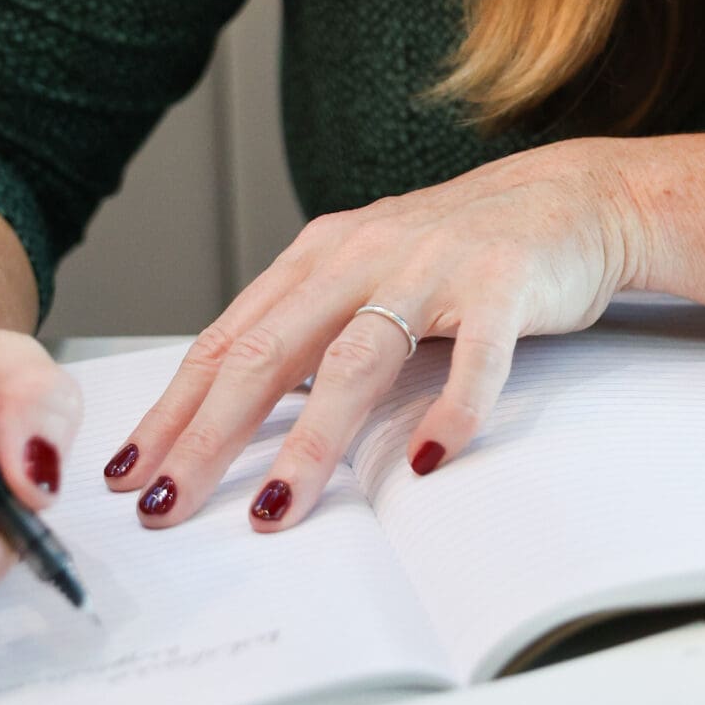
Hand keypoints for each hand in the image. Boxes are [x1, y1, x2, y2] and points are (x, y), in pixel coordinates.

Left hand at [101, 141, 646, 535]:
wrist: (573, 198)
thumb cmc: (461, 249)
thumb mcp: (368, 272)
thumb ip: (308, 326)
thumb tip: (225, 411)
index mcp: (324, 253)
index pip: (229, 338)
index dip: (175, 407)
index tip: (130, 474)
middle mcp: (369, 254)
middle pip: (272, 350)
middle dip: (211, 434)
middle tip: (168, 503)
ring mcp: (436, 267)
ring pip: (358, 359)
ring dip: (312, 439)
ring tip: (278, 506)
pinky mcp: (505, 285)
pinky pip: (475, 358)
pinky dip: (451, 411)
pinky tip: (427, 460)